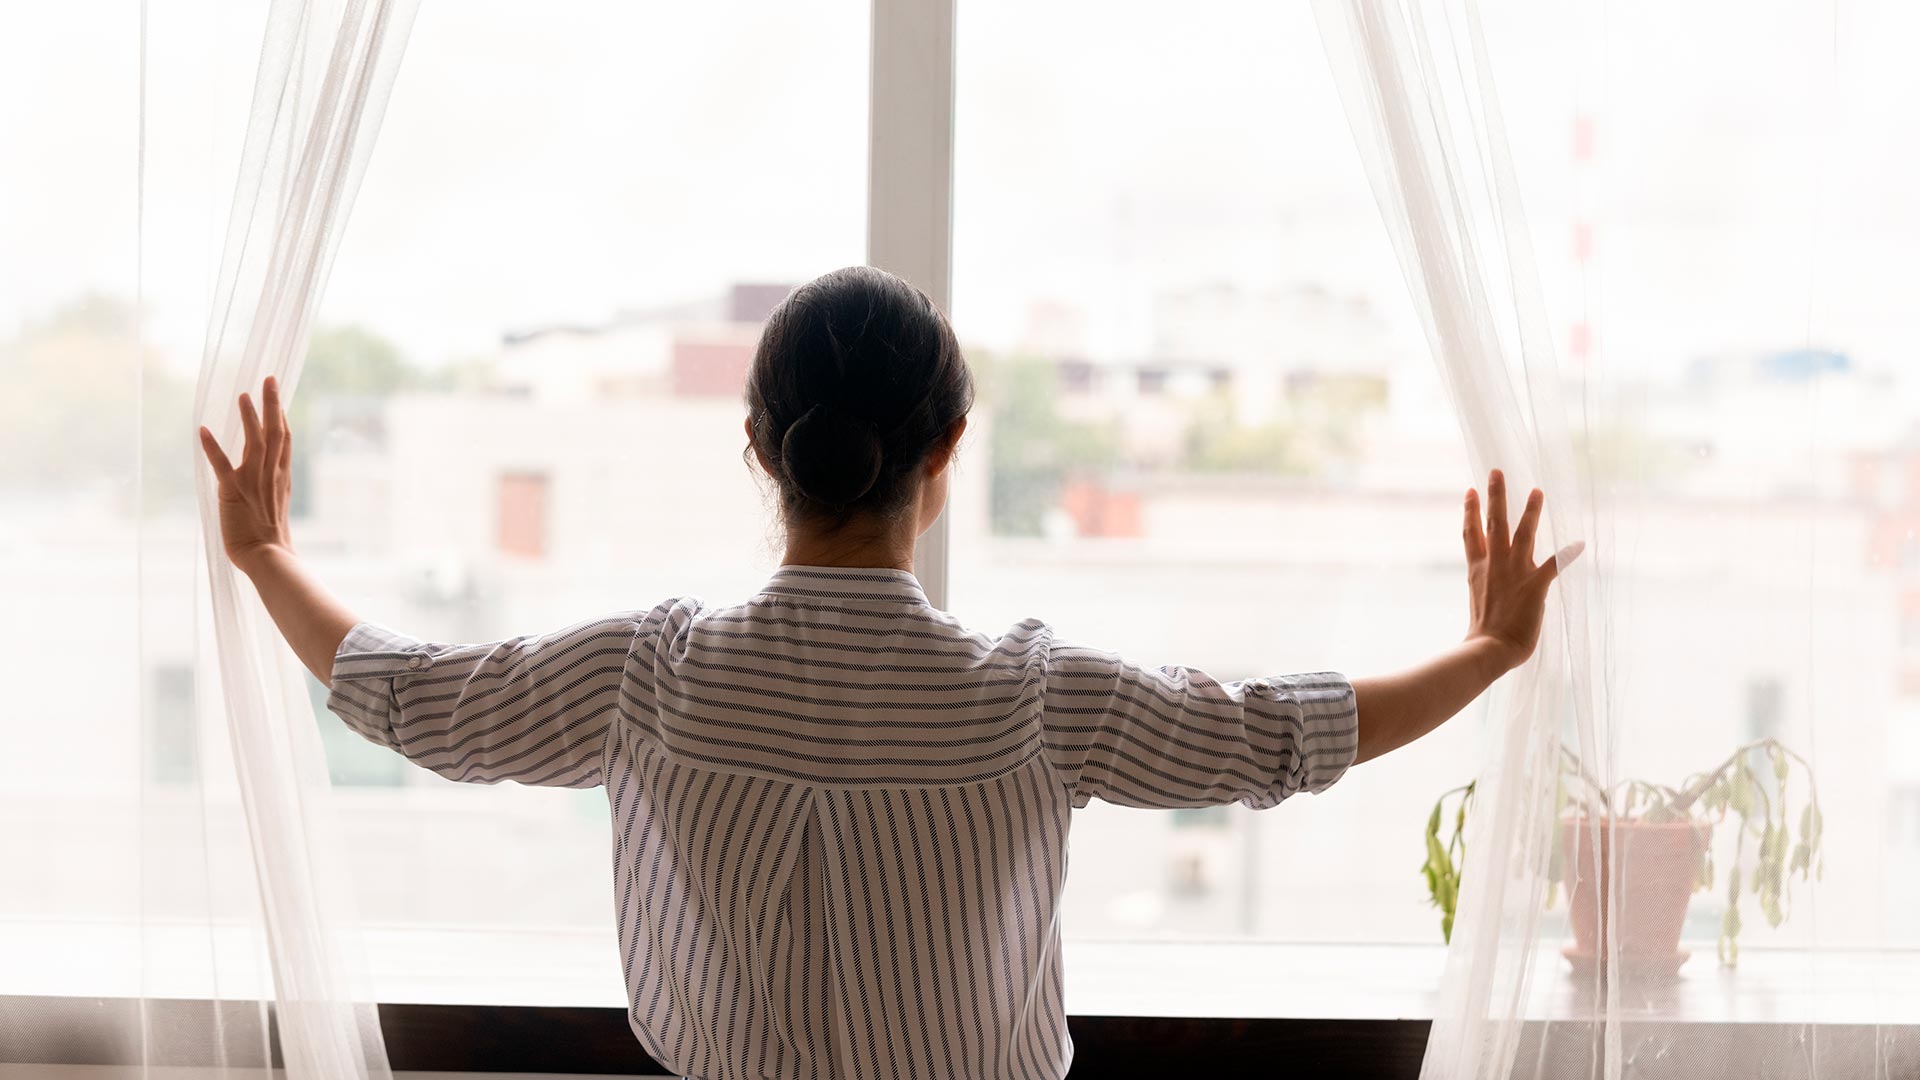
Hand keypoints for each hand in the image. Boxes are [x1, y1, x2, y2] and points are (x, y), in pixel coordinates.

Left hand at [199, 376, 294, 575]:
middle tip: (268, 379)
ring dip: (248, 417)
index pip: (283, 440)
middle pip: (274, 433)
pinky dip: (212, 447)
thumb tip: (269, 482)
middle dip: (272, 404)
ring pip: (254, 443)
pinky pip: (222, 465)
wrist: (269, 557)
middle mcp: (270, 475)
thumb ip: (272, 489)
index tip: (277, 395)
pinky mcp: (233, 492)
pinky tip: (203, 429)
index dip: (280, 415)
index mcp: (281, 478)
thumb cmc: (271, 540)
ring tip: (243, 395)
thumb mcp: (275, 507)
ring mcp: (253, 482)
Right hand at [1461, 469, 1582, 674]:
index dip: (1470, 511)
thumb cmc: (1482, 636)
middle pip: (1493, 523)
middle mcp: (1495, 565)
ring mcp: (1515, 572)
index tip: (1470, 492)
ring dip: (1531, 512)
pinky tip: (1580, 542)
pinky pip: (1555, 565)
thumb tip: (1488, 588)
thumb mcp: (1478, 602)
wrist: (1489, 649)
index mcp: (1477, 570)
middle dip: (1496, 496)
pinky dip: (1568, 554)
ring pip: (1523, 534)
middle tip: (1496, 472)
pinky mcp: (1535, 585)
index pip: (1471, 533)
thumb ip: (1484, 587)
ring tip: (1537, 491)